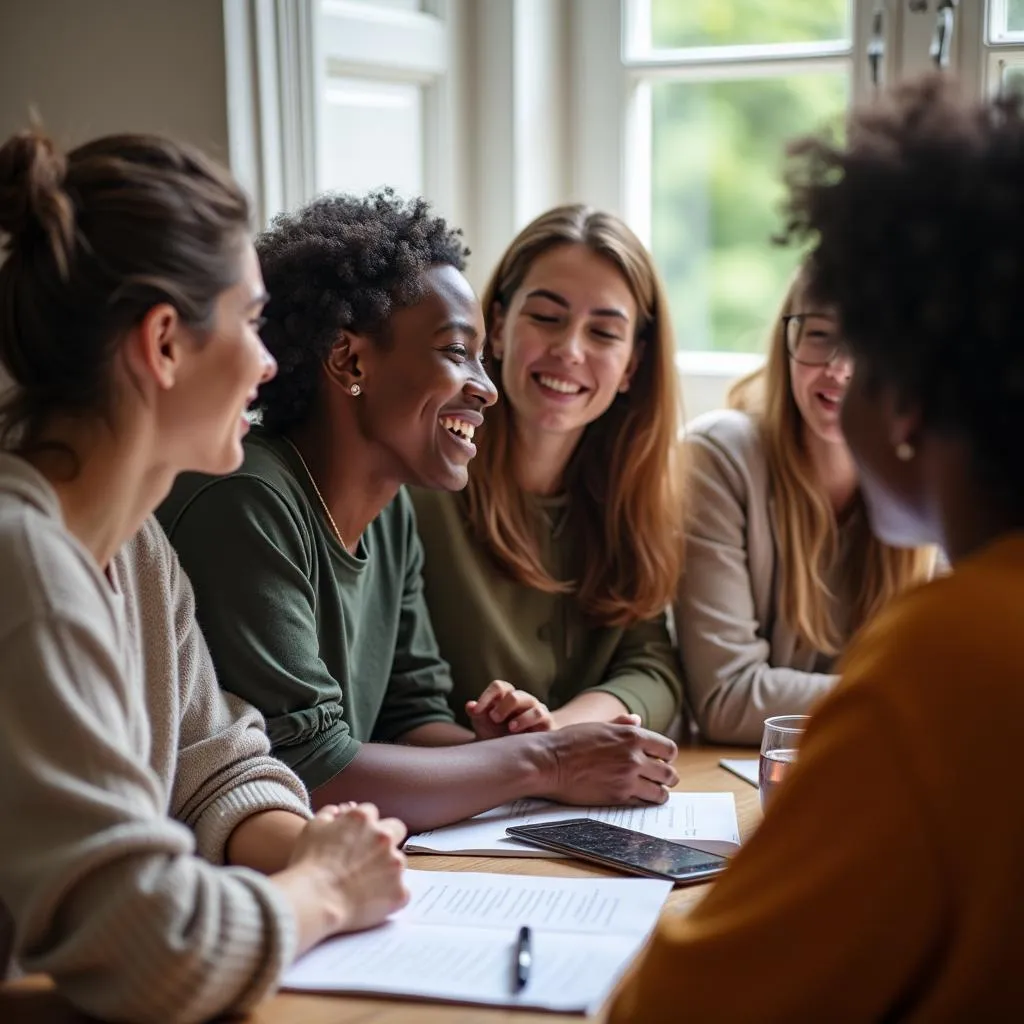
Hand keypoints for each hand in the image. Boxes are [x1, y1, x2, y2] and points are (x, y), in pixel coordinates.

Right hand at [284, 802, 409, 936]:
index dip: (362, 827)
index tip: (354, 839)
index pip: (371, 813)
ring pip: (397, 862)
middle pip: (396, 829)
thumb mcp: (312, 828)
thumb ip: (329, 814)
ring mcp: (395, 864)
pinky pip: (400, 892)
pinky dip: (389, 896)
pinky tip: (370, 902)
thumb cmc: (308, 864)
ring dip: (386, 868)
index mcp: (363, 818)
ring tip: (363, 885)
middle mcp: (384, 837)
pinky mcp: (399, 892)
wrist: (314, 900)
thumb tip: (338, 811)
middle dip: (387, 838)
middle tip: (369, 856)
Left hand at [466, 679, 553, 739]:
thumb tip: (469, 705)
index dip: (486, 696)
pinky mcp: (547, 721)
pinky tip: (522, 734)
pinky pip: (541, 715)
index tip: (475, 711)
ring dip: (520, 716)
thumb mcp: (486, 726)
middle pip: (514, 695)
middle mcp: (522, 700)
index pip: (499, 687)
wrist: (517, 755)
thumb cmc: (499, 736)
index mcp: (505, 697)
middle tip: (494, 719)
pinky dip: (530, 722)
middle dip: (503, 707)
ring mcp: (536, 708)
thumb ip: (477, 715)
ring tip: (511, 728)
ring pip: (531, 703)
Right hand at [537, 720, 677, 805]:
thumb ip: (621, 724)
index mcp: (632, 735)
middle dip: (667, 776)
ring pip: (660, 792)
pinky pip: (643, 803)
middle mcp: (634, 757)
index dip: (667, 756)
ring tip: (654, 792)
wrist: (549, 761)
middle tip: (663, 779)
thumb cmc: (569, 741)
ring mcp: (628, 779)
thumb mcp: (598, 725)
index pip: (668, 749)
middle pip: (668, 772)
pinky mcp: (618, 797)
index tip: (663, 760)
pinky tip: (639, 798)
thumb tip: (637, 719)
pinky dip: (645, 801)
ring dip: (659, 792)